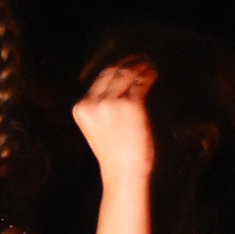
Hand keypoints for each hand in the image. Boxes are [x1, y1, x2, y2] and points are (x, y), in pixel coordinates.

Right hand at [73, 58, 158, 185]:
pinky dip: (149, 75)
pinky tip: (153, 74)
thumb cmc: (114, 154)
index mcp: (81, 108)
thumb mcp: (96, 129)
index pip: (98, 80)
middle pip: (111, 72)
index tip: (125, 64)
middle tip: (140, 60)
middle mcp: (93, 102)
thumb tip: (118, 86)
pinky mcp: (131, 104)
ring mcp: (112, 102)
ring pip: (127, 73)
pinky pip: (141, 82)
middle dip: (126, 63)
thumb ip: (99, 108)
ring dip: (139, 66)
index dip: (114, 69)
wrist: (124, 173)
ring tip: (148, 66)